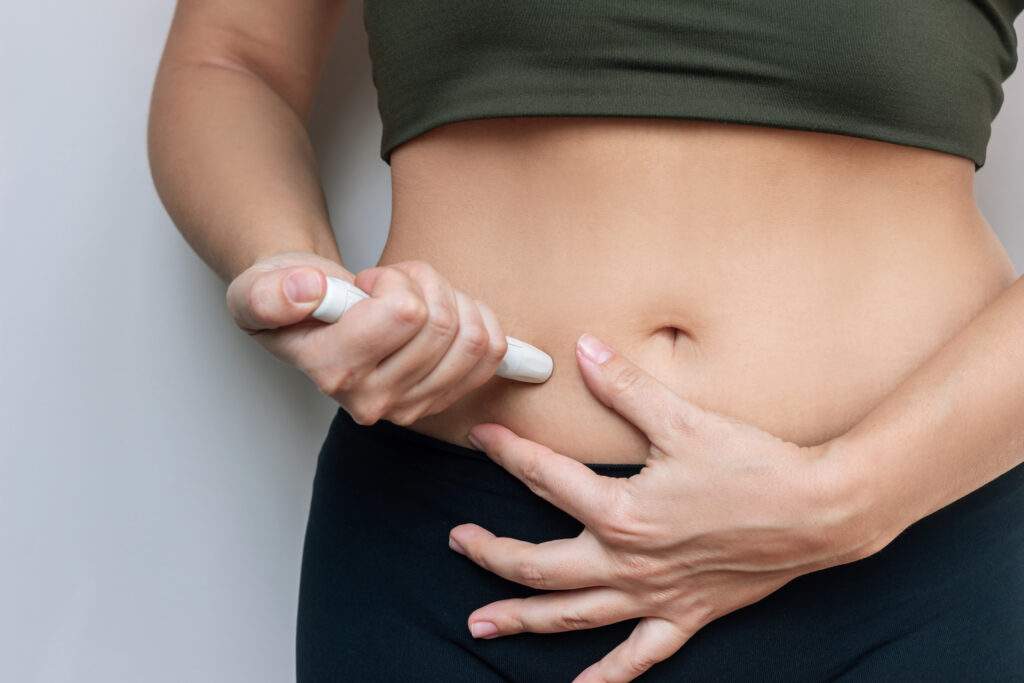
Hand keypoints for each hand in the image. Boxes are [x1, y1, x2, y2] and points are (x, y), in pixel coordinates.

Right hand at [226, 252, 507, 424]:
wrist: (306, 316)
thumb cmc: (288, 300)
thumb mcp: (256, 292)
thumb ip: (269, 296)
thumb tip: (306, 290)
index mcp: (334, 372)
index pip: (405, 313)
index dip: (393, 281)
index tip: (366, 283)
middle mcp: (374, 400)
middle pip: (442, 323)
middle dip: (423, 283)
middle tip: (392, 283)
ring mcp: (411, 406)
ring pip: (473, 338)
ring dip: (451, 299)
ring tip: (414, 297)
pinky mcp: (441, 399)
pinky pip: (492, 354)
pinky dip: (479, 319)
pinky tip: (446, 313)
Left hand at [448, 333, 888, 681]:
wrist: (819, 512)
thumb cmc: (753, 465)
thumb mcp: (683, 420)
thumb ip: (625, 386)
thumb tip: (583, 349)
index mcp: (620, 512)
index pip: (544, 478)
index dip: (506, 453)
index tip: (480, 436)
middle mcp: (627, 562)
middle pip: (538, 564)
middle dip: (491, 552)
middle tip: (458, 541)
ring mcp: (652, 596)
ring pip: (572, 616)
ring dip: (522, 618)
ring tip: (480, 624)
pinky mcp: (683, 616)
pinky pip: (637, 657)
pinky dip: (605, 675)